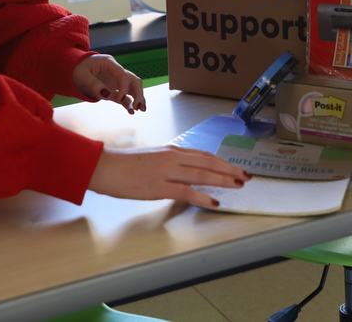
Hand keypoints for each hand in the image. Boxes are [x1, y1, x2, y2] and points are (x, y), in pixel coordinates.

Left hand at [73, 54, 144, 113]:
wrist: (74, 69)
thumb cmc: (77, 68)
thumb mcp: (81, 75)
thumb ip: (93, 84)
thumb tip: (106, 95)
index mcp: (109, 64)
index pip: (122, 74)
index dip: (124, 86)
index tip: (120, 99)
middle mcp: (116, 72)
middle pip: (133, 80)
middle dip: (138, 93)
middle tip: (138, 105)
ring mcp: (116, 81)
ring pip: (132, 88)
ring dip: (138, 98)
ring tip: (140, 110)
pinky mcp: (113, 90)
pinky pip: (124, 96)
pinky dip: (129, 103)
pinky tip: (131, 111)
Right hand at [87, 146, 250, 207]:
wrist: (105, 168)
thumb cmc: (125, 165)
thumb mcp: (152, 158)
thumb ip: (169, 163)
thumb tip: (184, 171)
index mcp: (172, 150)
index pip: (204, 155)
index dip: (222, 162)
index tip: (236, 167)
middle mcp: (173, 157)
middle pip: (208, 162)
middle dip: (229, 169)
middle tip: (246, 176)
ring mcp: (167, 171)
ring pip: (202, 174)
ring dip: (223, 179)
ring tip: (238, 185)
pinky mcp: (160, 186)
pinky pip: (187, 191)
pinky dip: (203, 196)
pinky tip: (215, 202)